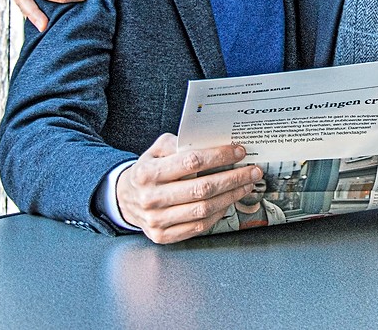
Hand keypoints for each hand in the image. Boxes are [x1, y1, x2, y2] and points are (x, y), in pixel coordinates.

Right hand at [116, 134, 260, 243]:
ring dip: (231, 196)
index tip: (239, 152)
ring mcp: (156, 220)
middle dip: (233, 178)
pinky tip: (229, 202)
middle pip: (202, 188)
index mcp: (148, 173)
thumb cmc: (147, 171)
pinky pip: (198, 227)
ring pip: (204, 209)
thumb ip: (178, 143)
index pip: (191, 162)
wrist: (125, 199)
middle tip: (253, 171)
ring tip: (246, 185)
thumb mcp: (155, 150)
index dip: (219, 156)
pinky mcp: (162, 236)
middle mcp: (151, 198)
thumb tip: (209, 141)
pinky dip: (218, 214)